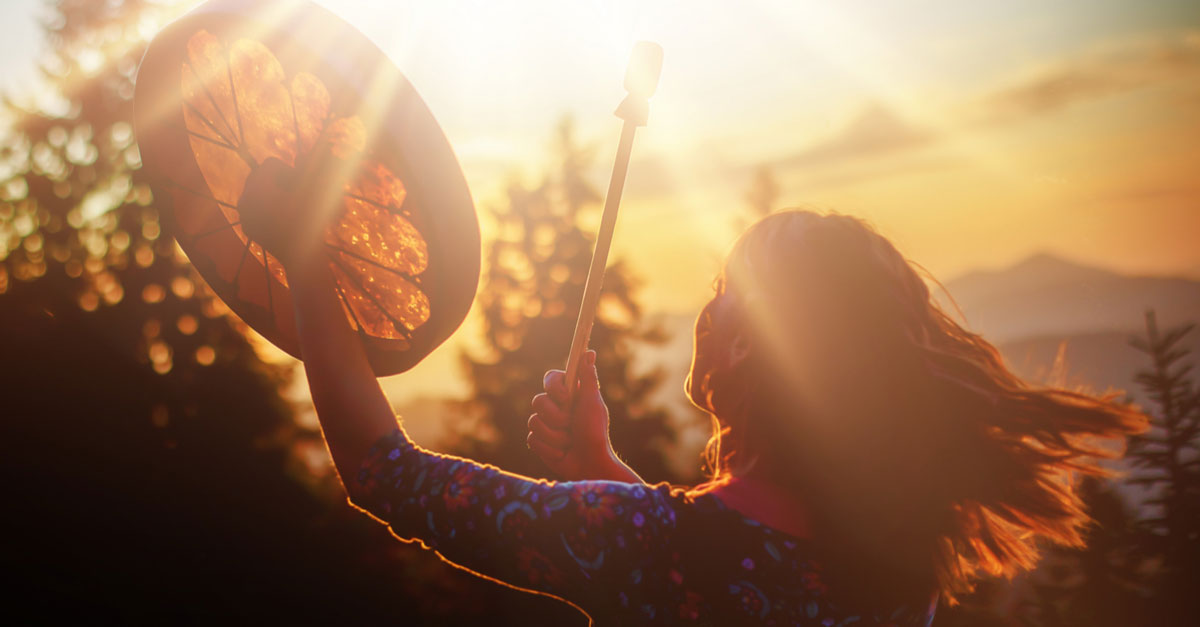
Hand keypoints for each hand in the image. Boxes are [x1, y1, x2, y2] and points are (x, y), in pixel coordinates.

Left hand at [238, 144, 348, 270]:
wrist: (303, 258)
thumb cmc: (313, 222)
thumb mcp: (316, 191)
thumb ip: (311, 169)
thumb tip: (302, 154)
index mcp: (257, 188)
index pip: (270, 163)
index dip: (290, 171)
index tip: (301, 186)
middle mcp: (244, 199)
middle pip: (261, 174)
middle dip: (279, 180)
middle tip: (296, 194)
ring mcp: (243, 214)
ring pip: (257, 189)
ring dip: (275, 191)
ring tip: (291, 205)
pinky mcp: (246, 226)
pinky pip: (255, 205)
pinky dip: (268, 206)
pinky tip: (283, 218)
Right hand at [527, 351, 641, 482]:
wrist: (590, 464)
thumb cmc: (595, 433)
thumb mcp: (593, 403)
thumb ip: (588, 378)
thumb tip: (589, 352)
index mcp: (568, 394)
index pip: (550, 378)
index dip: (554, 387)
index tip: (566, 398)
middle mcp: (554, 407)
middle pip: (537, 401)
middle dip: (556, 417)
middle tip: (571, 425)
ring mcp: (545, 424)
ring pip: (534, 422)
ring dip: (555, 435)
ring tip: (569, 441)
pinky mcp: (538, 441)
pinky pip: (532, 439)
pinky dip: (549, 448)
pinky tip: (562, 452)